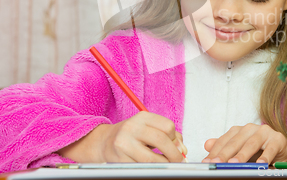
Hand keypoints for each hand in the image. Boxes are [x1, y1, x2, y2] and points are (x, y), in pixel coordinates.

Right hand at [58, 111, 186, 162]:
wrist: (103, 142)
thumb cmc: (131, 136)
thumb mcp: (148, 128)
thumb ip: (168, 136)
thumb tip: (183, 150)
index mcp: (142, 117)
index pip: (167, 126)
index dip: (176, 139)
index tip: (178, 147)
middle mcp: (132, 127)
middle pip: (161, 140)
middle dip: (174, 154)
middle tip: (178, 161)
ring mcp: (124, 144)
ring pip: (152, 158)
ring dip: (164, 164)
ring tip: (166, 165)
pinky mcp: (119, 159)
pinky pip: (141, 167)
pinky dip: (151, 169)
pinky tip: (152, 167)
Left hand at [201, 123, 286, 164]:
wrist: (282, 149)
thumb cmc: (259, 149)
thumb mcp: (240, 149)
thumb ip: (224, 147)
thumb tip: (207, 144)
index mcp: (239, 130)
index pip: (224, 141)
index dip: (215, 152)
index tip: (207, 163)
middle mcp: (250, 128)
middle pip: (235, 142)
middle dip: (225, 154)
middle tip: (217, 163)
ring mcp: (264, 132)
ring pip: (251, 144)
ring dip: (242, 155)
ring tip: (234, 164)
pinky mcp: (277, 139)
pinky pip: (270, 148)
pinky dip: (265, 156)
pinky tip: (260, 164)